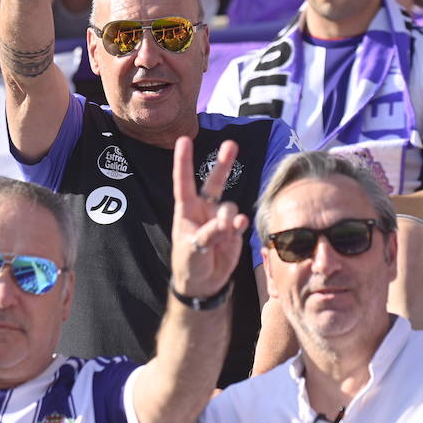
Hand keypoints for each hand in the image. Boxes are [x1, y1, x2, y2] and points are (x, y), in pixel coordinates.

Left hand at [170, 137, 247, 299]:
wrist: (204, 283)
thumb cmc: (189, 263)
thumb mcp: (191, 250)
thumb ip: (208, 235)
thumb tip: (227, 223)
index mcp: (186, 209)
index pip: (184, 182)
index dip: (184, 161)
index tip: (183, 140)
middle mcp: (204, 209)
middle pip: (214, 182)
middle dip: (223, 163)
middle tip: (231, 144)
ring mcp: (220, 218)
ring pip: (229, 206)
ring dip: (227, 218)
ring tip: (222, 234)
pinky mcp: (233, 231)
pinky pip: (239, 221)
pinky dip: (238, 224)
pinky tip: (237, 227)